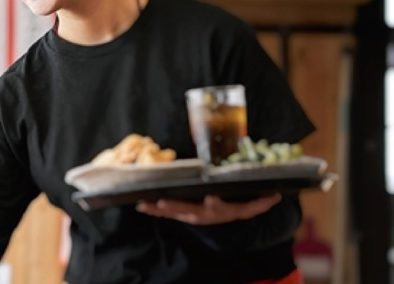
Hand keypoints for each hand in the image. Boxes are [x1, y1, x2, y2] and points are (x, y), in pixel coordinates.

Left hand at [135, 193, 281, 224]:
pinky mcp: (180, 214)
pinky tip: (140, 204)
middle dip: (175, 206)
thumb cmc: (236, 207)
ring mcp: (190, 215)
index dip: (213, 203)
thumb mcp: (250, 206)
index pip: (217, 207)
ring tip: (144, 204)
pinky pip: (165, 212)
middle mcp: (203, 214)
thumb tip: (275, 195)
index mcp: (220, 210)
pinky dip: (153, 209)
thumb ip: (261, 202)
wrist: (225, 220)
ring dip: (158, 209)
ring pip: (173, 212)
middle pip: (188, 210)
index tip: (210, 198)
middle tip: (163, 202)